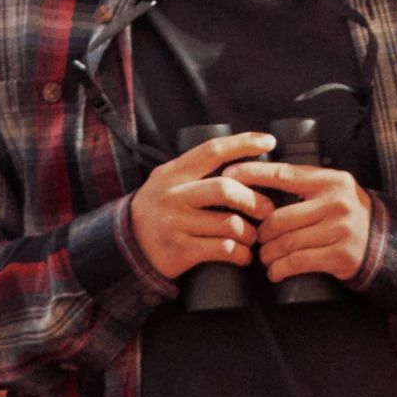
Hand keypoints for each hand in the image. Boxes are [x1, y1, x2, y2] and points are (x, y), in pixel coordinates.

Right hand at [124, 132, 279, 280]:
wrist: (127, 247)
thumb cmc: (160, 209)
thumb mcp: (168, 181)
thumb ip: (197, 169)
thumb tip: (244, 159)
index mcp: (174, 173)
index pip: (212, 150)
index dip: (243, 143)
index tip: (269, 142)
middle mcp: (173, 196)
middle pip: (225, 189)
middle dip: (254, 199)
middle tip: (267, 210)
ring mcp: (175, 224)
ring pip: (229, 223)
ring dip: (250, 233)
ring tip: (253, 237)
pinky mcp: (180, 251)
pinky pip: (222, 249)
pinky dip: (241, 254)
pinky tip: (243, 255)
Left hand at [239, 151, 380, 283]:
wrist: (385, 243)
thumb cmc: (347, 215)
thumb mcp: (333, 190)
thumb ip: (304, 184)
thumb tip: (258, 181)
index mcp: (330, 180)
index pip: (284, 174)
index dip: (254, 175)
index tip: (228, 176)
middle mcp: (336, 202)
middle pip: (279, 217)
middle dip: (261, 232)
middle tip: (254, 239)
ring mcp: (340, 229)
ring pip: (286, 242)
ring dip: (268, 254)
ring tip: (264, 257)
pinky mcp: (340, 255)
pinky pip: (298, 262)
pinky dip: (280, 269)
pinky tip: (275, 272)